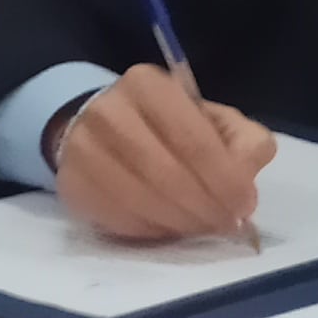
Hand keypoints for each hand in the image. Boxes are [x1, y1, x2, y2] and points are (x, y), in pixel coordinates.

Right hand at [52, 62, 273, 242]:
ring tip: (200, 226)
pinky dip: (152, 231)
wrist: (100, 128)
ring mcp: (82, 149)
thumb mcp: (212, 119)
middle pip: (165, 174)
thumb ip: (243, 141)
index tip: (243, 205)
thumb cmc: (167, 126)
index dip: (225, 179)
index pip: (193, 140)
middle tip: (224, 223)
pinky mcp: (71, 185)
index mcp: (148, 86)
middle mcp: (108, 112)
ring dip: (180, 223)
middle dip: (204, 207)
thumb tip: (246, 179)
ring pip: (140, 201)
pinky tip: (168, 226)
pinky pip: (118, 219)